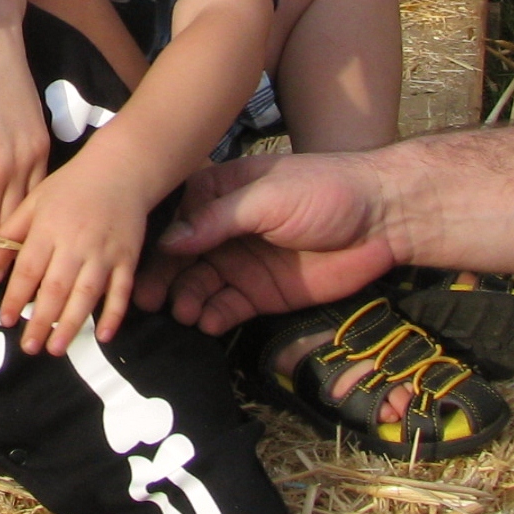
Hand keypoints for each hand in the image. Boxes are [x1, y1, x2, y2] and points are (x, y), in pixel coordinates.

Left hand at [0, 159, 147, 356]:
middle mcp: (76, 243)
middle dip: (41, 320)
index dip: (15, 296)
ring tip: (56, 348)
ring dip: (71, 323)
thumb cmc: (72, 186)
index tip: (5, 319)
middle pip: (56, 288)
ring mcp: (104, 253)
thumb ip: (10, 233)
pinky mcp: (127, 258)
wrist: (120, 170)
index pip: (28, 269)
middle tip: (29, 347)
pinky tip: (102, 335)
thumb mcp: (34, 200)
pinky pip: (121, 291)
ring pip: (87, 294)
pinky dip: (114, 314)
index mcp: (49, 229)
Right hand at [130, 152, 397, 333]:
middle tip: (146, 300)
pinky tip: (206, 322)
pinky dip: (213, 316)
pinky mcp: (261, 293)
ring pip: (199, 285)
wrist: (382, 219)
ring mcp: (241, 263)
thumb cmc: (323, 191)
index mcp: (219, 195)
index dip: (153, 242)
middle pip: (180, 258)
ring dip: (185, 299)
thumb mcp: (265, 198)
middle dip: (162, 278)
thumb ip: (216, 220)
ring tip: (181, 313)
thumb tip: (168, 241)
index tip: (131, 263)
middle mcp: (223, 230)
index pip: (175, 219)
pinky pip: (227, 308)